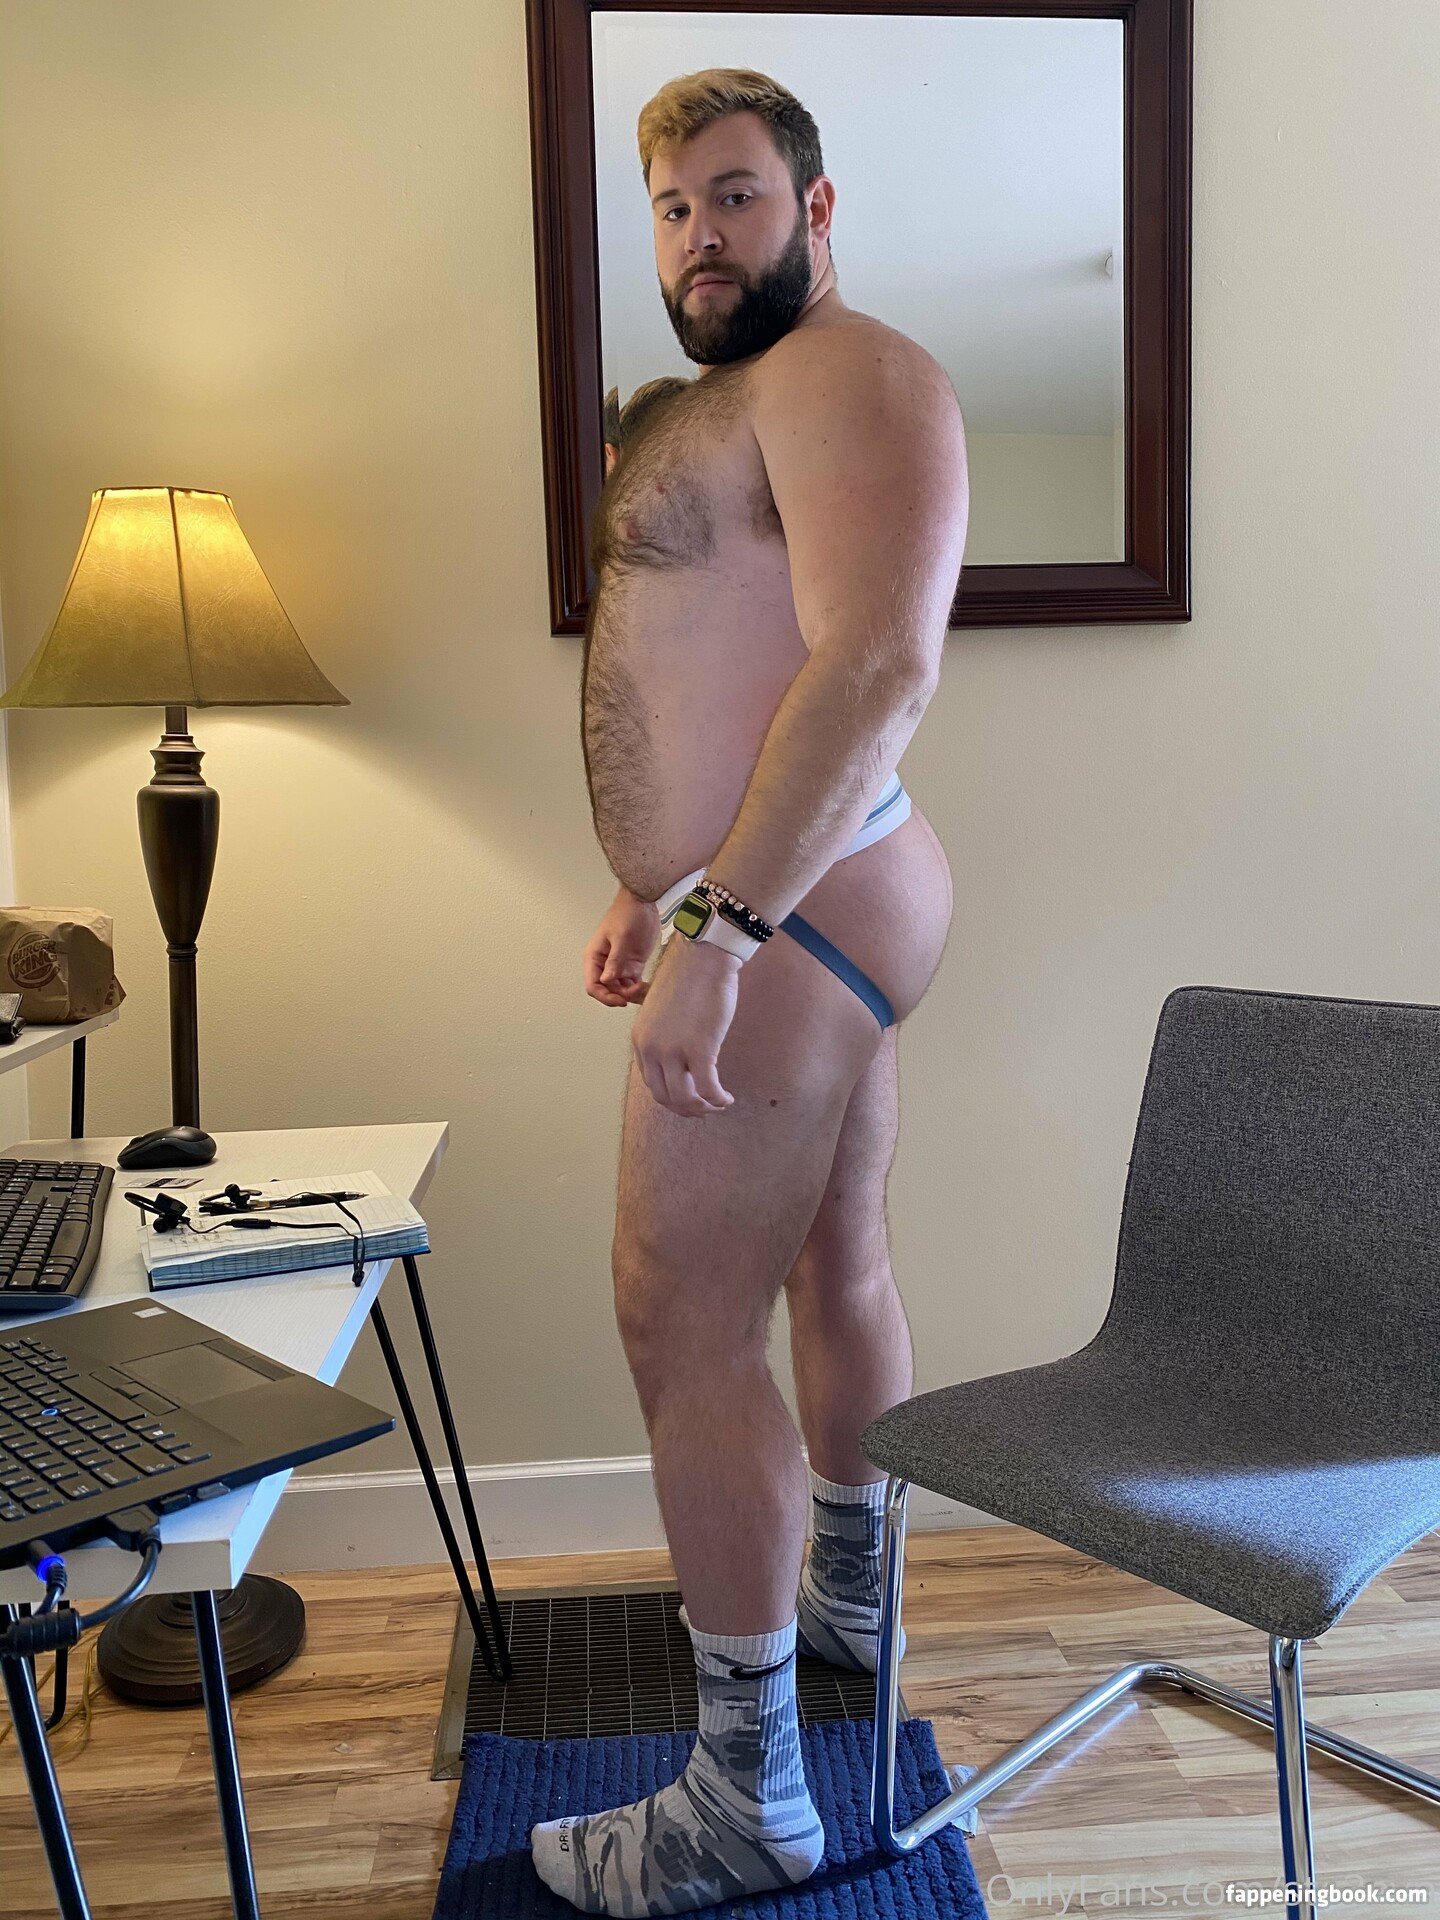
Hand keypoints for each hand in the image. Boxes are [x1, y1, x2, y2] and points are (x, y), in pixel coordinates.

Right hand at [584, 887, 660, 1006]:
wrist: (643, 903)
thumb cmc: (626, 913)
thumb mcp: (621, 937)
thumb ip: (615, 960)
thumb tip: (607, 980)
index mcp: (594, 957)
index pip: (592, 985)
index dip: (604, 996)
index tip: (620, 1000)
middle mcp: (604, 964)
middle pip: (606, 991)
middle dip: (619, 996)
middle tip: (635, 992)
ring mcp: (619, 966)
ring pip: (620, 990)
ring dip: (631, 994)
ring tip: (643, 989)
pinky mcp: (632, 966)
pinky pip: (632, 984)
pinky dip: (639, 989)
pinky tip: (646, 988)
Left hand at [631, 936, 739, 1115]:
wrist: (702, 957)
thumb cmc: (687, 977)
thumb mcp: (660, 1010)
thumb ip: (662, 1034)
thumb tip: (677, 1055)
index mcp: (640, 1039)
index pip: (651, 1082)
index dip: (671, 1096)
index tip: (689, 1097)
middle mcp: (651, 1049)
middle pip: (665, 1096)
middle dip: (686, 1108)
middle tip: (704, 1109)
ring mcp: (673, 1051)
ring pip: (685, 1098)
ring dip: (703, 1108)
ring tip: (718, 1104)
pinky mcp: (700, 1049)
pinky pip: (708, 1089)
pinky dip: (718, 1099)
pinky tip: (727, 1098)